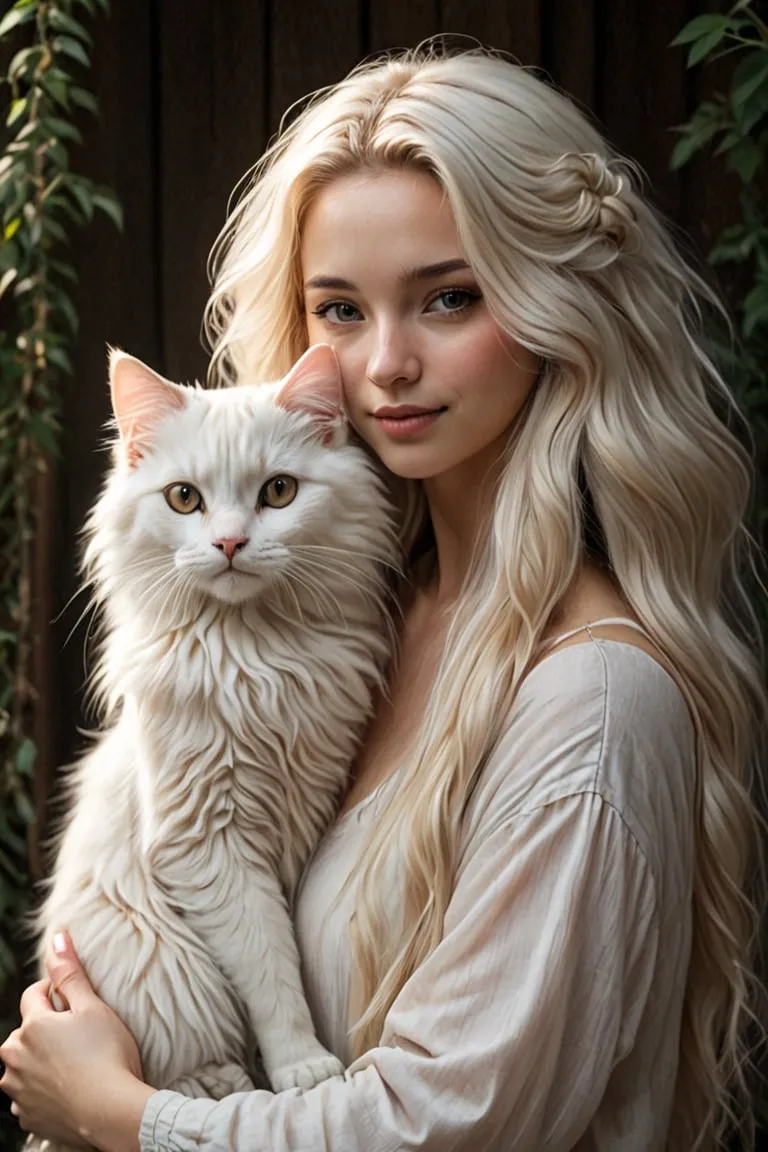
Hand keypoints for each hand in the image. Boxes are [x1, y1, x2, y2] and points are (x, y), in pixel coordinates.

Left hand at [0, 932, 153, 1150]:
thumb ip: (70, 973)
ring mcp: (18, 1090)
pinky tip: (70, 1088)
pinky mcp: (27, 1116)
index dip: (56, 992)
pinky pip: (30, 1094)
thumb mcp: (93, 1007)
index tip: (76, 1001)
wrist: (111, 1113)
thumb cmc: (107, 1056)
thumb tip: (57, 937)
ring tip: (76, 1064)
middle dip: (47, 1028)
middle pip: (26, 1032)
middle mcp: (15, 1058)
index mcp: (31, 1027)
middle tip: (81, 1034)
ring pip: (25, 1064)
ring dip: (43, 1060)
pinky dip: (45, 1090)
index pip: (34, 995)